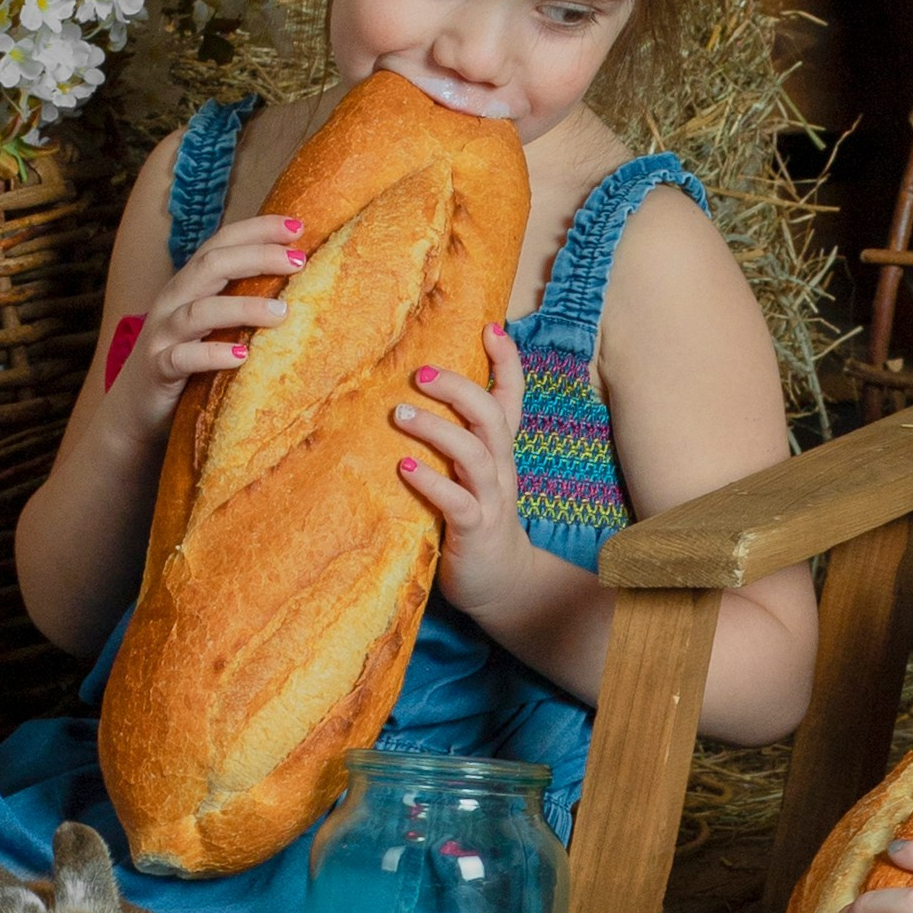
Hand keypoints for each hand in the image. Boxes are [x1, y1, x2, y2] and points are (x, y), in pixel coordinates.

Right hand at [109, 213, 304, 437]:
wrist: (134, 410)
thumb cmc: (187, 363)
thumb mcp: (212, 325)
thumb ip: (240, 302)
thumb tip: (298, 287)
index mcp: (189, 285)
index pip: (221, 244)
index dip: (256, 230)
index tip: (298, 225)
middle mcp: (173, 302)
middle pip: (211, 266)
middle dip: (257, 257)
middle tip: (299, 260)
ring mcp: (162, 336)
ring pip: (199, 311)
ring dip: (243, 307)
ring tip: (282, 312)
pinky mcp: (158, 370)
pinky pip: (182, 358)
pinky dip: (212, 355)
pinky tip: (241, 358)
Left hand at [392, 326, 534, 620]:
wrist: (501, 584)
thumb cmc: (475, 520)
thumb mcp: (472, 475)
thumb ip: (454, 439)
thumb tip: (409, 397)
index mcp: (499, 453)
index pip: (511, 399)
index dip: (508, 363)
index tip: (492, 328)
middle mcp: (500, 470)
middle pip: (492, 416)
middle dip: (460, 388)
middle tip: (420, 373)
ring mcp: (491, 500)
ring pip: (475, 455)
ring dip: (438, 430)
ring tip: (401, 415)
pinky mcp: (475, 531)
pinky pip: (458, 503)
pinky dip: (432, 483)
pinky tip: (405, 469)